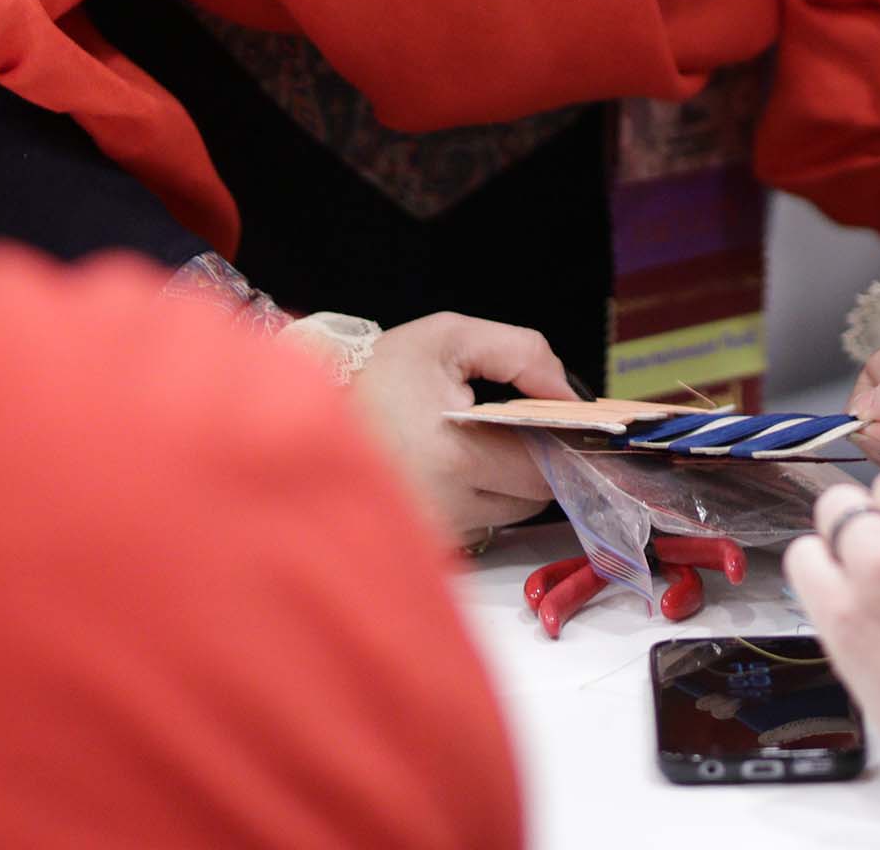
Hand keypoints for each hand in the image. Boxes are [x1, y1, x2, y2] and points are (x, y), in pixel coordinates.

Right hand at [346, 313, 572, 543]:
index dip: (560, 440)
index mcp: (455, 455)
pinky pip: (478, 522)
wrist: (310, 411)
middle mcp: (447, 506)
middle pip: (533, 495)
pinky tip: (453, 463)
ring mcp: (435, 530)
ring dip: (507, 480)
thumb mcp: (448, 337)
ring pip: (508, 512)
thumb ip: (521, 353)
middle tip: (511, 423)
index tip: (562, 419)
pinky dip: (477, 495)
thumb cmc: (378, 372)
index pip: (544, 466)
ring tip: (476, 440)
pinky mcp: (425, 541)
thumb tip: (569, 391)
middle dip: (534, 458)